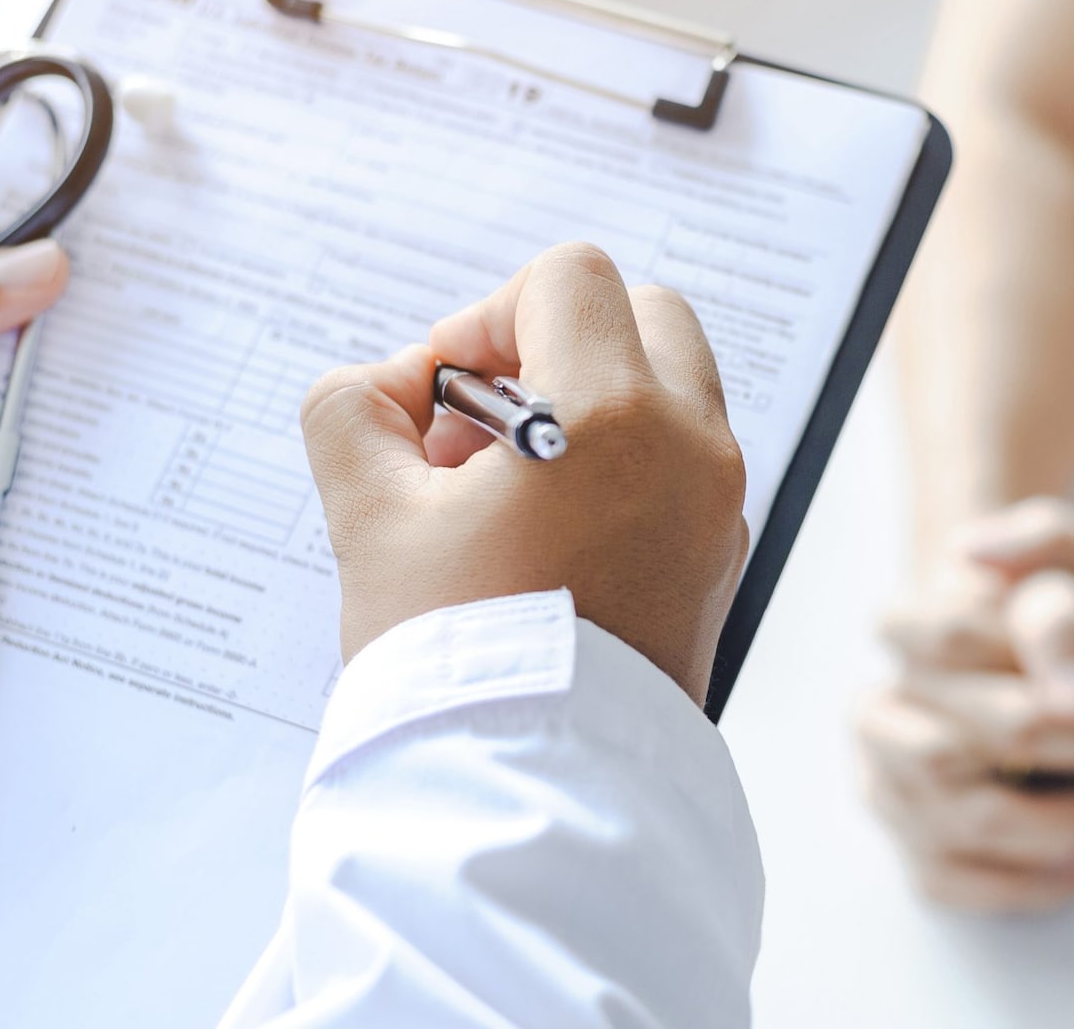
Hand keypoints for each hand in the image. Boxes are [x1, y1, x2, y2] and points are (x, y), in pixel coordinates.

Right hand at [298, 243, 748, 701]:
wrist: (533, 794)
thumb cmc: (455, 657)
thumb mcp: (367, 517)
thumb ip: (352, 412)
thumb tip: (392, 386)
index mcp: (616, 413)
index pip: (568, 278)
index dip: (487, 314)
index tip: (441, 392)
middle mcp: (692, 446)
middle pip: (641, 314)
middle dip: (554, 344)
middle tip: (478, 427)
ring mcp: (719, 503)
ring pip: (668, 387)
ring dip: (587, 400)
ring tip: (501, 490)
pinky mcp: (721, 556)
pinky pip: (681, 461)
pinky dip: (621, 461)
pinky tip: (542, 534)